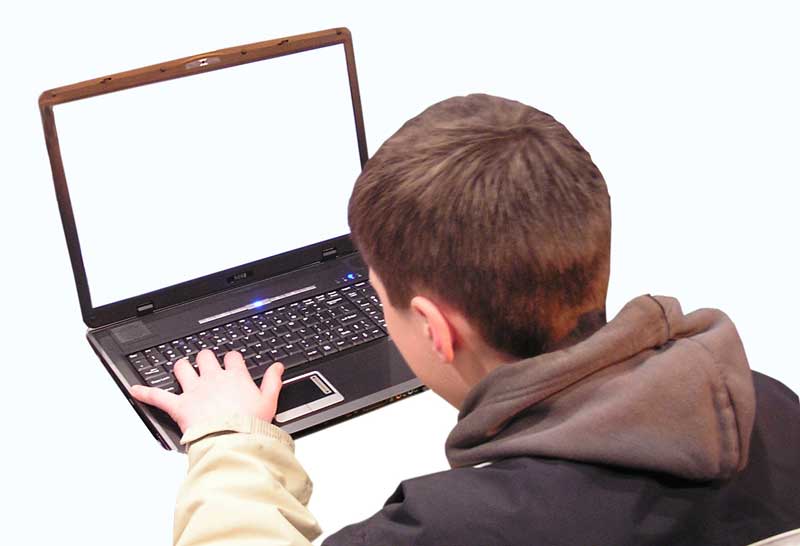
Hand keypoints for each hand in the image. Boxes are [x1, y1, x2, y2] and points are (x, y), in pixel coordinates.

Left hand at [129, 349, 283, 432]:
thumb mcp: (269, 402)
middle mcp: (213, 379)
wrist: (233, 441)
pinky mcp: (179, 405)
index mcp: (235, 377)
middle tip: (205, 363)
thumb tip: (278, 367)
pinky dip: (145, 392)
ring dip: (181, 368)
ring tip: (180, 369)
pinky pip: (157, 396)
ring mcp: (194, 390)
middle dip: (205, 358)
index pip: (232, 358)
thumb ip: (273, 381)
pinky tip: (134, 389)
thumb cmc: (251, 425)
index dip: (231, 358)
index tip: (231, 362)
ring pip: (183, 368)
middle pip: (206, 357)